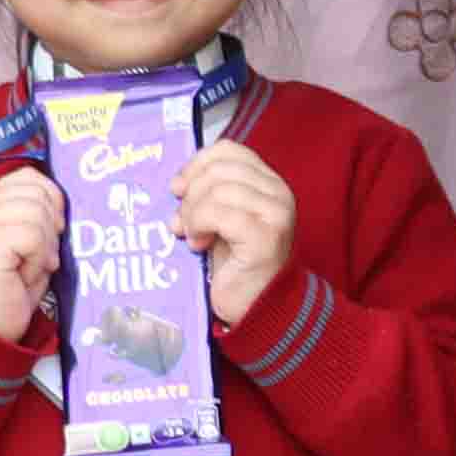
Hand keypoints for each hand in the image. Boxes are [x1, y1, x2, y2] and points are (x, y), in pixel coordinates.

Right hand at [0, 167, 63, 343]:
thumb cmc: (11, 291)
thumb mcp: (27, 245)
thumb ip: (38, 216)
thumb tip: (63, 203)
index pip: (27, 177)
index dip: (50, 199)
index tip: (52, 231)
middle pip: (35, 191)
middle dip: (50, 225)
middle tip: (40, 257)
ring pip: (36, 212)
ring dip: (45, 246)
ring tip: (30, 268)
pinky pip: (32, 235)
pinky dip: (39, 258)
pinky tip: (25, 276)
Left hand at [174, 138, 295, 325]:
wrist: (257, 306)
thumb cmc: (237, 264)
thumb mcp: (221, 218)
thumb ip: (209, 193)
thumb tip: (177, 183)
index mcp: (268, 182)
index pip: (228, 150)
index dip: (197, 164)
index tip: (178, 188)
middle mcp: (278, 192)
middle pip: (220, 169)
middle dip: (191, 193)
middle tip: (181, 221)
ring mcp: (275, 213)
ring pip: (218, 189)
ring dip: (193, 213)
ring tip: (191, 236)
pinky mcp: (265, 236)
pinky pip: (220, 213)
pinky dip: (200, 225)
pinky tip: (199, 244)